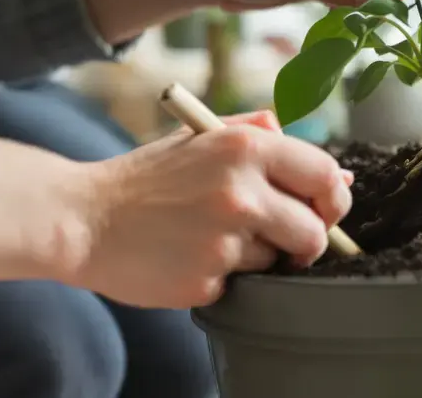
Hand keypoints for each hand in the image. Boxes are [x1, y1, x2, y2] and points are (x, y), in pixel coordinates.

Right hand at [67, 111, 353, 308]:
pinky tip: (190, 256)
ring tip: (214, 237)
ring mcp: (223, 240)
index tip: (324, 209)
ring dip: (258, 255)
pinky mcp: (206, 281)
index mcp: (244, 147)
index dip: (333, 198)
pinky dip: (223, 275)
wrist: (83, 219)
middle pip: (314, 231)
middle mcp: (240, 192)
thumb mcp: (201, 137)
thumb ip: (264, 136)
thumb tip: (337, 171)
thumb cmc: (147, 178)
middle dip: (308, 240)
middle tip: (285, 238)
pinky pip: (240, 283)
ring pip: (277, 260)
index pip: (325, 175)